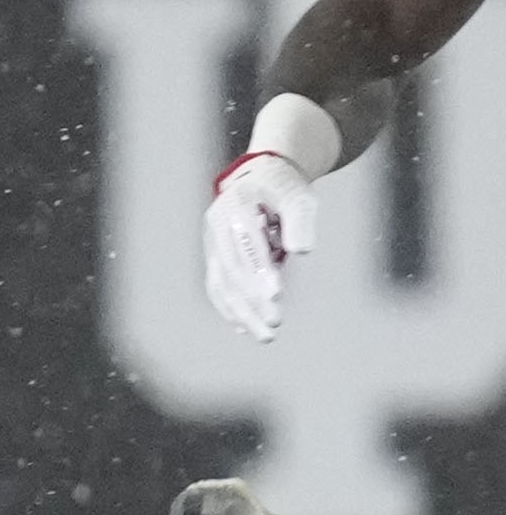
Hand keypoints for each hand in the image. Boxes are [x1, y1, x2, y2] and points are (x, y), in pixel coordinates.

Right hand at [203, 152, 316, 341]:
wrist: (259, 178)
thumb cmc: (283, 187)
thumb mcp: (298, 195)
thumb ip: (300, 220)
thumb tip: (302, 250)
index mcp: (235, 207)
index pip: (246, 245)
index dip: (260, 272)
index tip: (276, 297)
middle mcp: (216, 227)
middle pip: (231, 271)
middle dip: (252, 301)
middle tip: (275, 325)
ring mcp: (211, 244)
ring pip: (221, 285)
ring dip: (241, 313)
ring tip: (265, 336)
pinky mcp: (214, 258)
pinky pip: (217, 287)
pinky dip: (229, 308)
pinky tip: (243, 327)